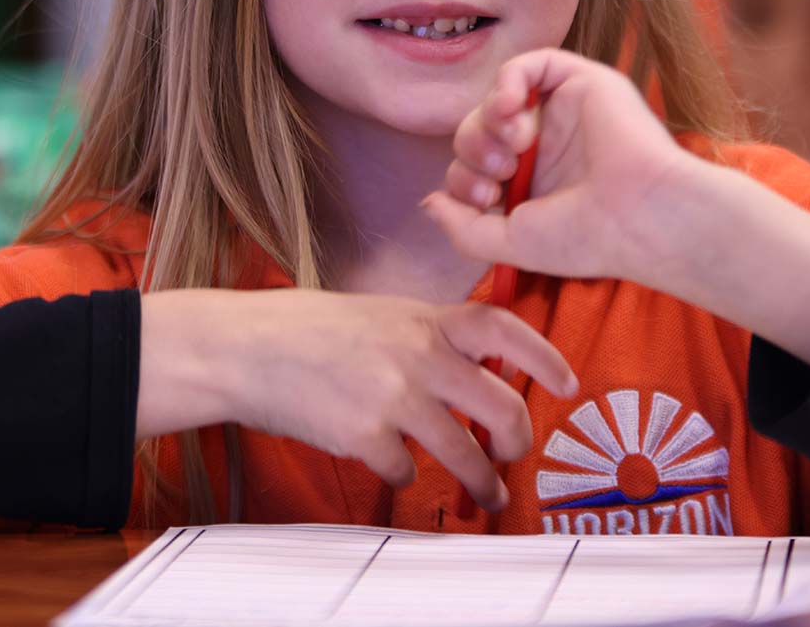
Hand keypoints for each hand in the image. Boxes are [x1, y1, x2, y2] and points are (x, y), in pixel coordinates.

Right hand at [137, 287, 576, 511]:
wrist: (244, 347)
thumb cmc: (302, 328)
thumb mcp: (374, 314)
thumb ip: (422, 334)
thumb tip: (467, 365)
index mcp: (420, 318)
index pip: (501, 328)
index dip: (543, 356)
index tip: (565, 381)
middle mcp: (416, 354)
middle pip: (501, 405)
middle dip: (519, 440)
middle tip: (515, 453)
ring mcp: (393, 396)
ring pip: (465, 452)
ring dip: (482, 482)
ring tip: (484, 495)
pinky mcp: (365, 436)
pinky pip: (404, 472)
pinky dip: (402, 476)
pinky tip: (389, 466)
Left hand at [422, 49, 691, 287]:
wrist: (641, 215)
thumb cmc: (586, 236)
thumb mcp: (510, 242)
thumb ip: (462, 227)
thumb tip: (428, 202)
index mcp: (530, 182)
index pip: (472, 165)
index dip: (464, 177)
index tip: (485, 198)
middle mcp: (544, 144)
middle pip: (477, 129)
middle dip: (473, 149)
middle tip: (500, 171)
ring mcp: (561, 113)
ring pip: (497, 97)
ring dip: (489, 120)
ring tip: (514, 145)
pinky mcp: (581, 82)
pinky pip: (529, 63)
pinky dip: (508, 81)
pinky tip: (510, 107)